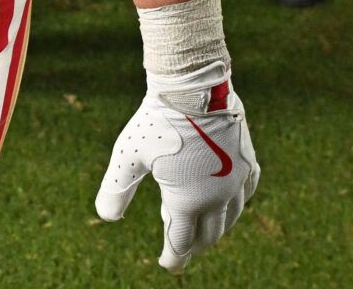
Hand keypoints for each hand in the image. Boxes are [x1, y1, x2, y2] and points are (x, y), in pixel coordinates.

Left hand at [95, 75, 258, 271]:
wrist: (193, 87)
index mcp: (188, 201)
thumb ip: (117, 188)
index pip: (181, 242)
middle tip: (183, 248)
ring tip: (205, 231)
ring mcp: (236, 179)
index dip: (173, 256)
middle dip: (194, 245)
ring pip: (230, 217)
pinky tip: (230, 202)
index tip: (168, 265)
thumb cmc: (156, 121)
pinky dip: (236, 204)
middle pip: (208, 234)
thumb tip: (105, 217)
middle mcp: (217, 197)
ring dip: (216, 229)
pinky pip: (246, 192)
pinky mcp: (246, 160)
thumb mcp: (129, 156)